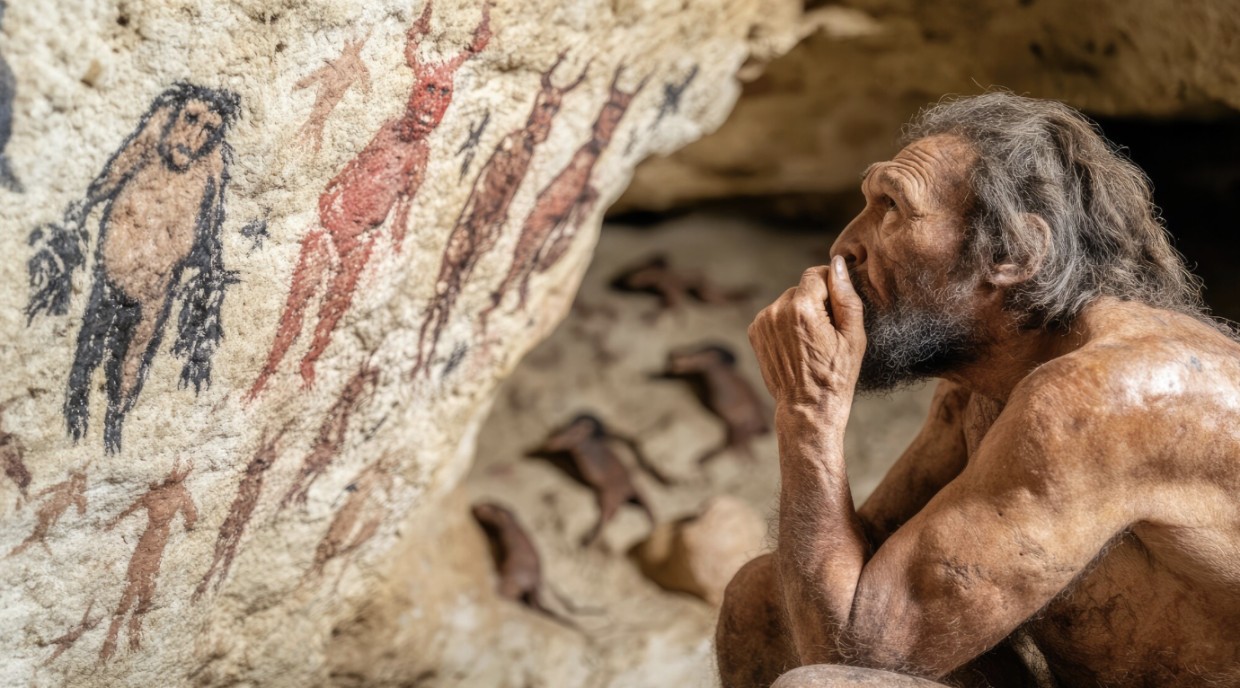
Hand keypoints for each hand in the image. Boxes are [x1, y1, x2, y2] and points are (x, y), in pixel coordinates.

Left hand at [747, 256, 865, 412]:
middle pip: (801, 288)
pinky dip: (785, 324)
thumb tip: (837, 263)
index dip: (830, 286)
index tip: (837, 307)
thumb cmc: (836, 374)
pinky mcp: (755, 332)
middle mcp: (776, 311)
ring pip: (787, 301)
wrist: (807, 406)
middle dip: (815, 301)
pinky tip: (796, 345)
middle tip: (826, 332)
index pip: (816, 273)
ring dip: (799, 312)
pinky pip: (774, 315)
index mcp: (802, 308)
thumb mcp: (853, 336)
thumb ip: (845, 295)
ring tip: (810, 342)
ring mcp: (762, 322)